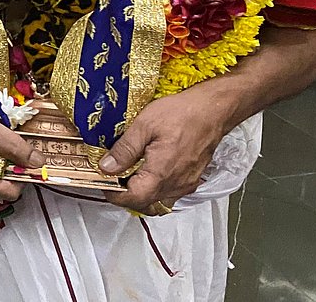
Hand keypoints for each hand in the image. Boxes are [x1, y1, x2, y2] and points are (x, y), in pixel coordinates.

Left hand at [99, 89, 226, 212]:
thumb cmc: (181, 113)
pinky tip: (147, 172)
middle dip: (125, 196)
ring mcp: (186, 184)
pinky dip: (155, 189)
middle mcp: (176, 184)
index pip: (133, 199)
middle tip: (112, 179)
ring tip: (127, 175)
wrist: (212, 110)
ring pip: (159, 201)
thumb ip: (124, 150)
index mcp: (161, 174)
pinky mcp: (193, 178)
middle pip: (146, 204)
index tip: (103, 182)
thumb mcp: (144, 125)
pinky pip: (171, 193)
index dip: (114, 194)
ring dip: (141, 194)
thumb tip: (106, 167)